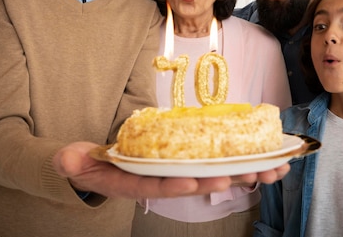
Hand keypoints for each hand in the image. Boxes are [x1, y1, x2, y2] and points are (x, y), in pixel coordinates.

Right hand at [52, 142, 289, 198]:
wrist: (92, 167)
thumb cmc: (85, 164)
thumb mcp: (73, 162)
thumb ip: (71, 161)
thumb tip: (67, 159)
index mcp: (131, 182)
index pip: (153, 186)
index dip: (173, 185)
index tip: (195, 180)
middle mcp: (157, 180)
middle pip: (194, 181)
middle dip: (225, 178)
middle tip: (255, 173)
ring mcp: (173, 171)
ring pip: (211, 172)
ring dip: (244, 170)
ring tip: (275, 167)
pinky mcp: (182, 160)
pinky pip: (212, 159)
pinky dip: (238, 158)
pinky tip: (263, 157)